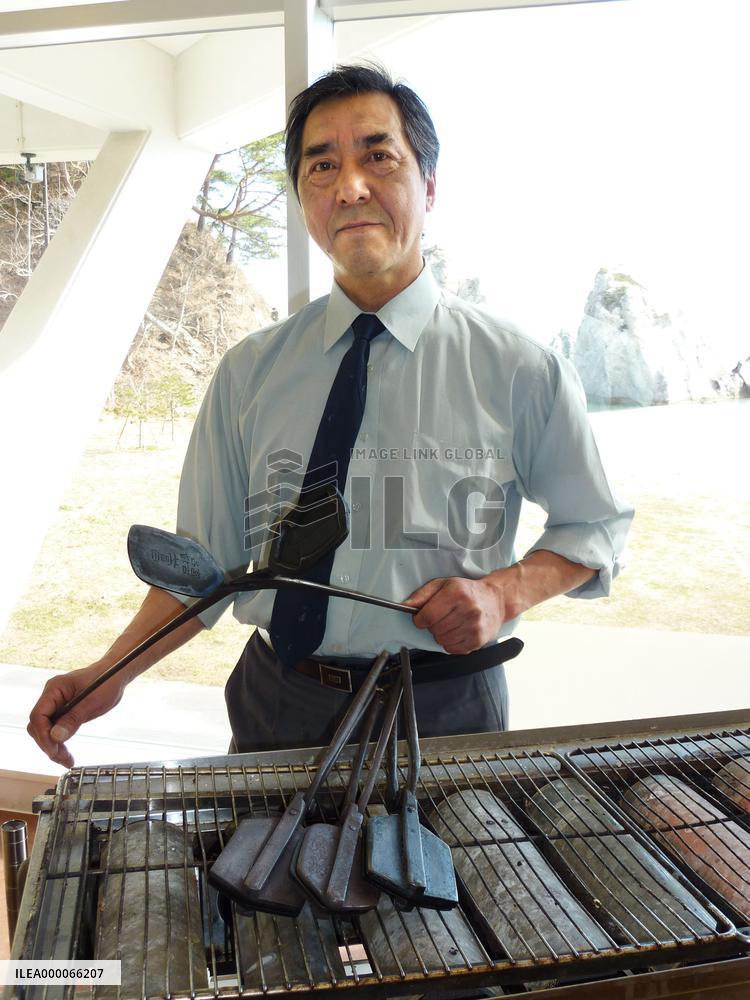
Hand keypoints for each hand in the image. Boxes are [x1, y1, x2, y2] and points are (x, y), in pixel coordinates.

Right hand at [27, 664, 127, 767]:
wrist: (116, 673)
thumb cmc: (107, 680)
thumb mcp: (93, 701)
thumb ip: (74, 718)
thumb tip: (56, 737)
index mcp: (54, 689)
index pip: (38, 715)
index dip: (44, 735)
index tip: (55, 750)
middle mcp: (51, 697)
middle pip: (38, 726)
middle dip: (48, 744)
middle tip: (63, 758)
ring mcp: (56, 705)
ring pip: (45, 731)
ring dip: (53, 747)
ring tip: (67, 760)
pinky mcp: (63, 712)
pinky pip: (55, 730)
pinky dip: (59, 743)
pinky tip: (66, 755)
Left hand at [403, 569, 520, 654]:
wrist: (496, 600)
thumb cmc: (467, 591)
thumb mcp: (443, 584)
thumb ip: (422, 595)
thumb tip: (406, 606)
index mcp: (457, 593)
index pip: (428, 616)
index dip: (420, 619)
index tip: (422, 617)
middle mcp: (468, 610)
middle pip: (434, 629)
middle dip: (433, 625)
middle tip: (442, 616)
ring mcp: (474, 627)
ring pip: (442, 640)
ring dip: (442, 634)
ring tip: (452, 623)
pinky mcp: (478, 640)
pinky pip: (452, 649)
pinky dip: (451, 642)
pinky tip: (458, 631)